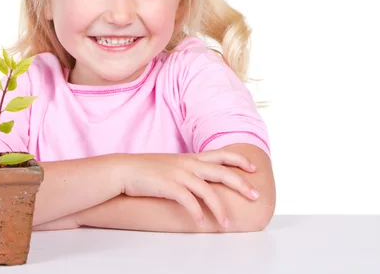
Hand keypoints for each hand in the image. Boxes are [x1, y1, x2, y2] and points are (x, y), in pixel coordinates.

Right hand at [118, 149, 258, 227]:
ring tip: (227, 223)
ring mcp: (179, 174)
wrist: (124, 170)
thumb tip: (201, 181)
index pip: (221, 154)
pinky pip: (188, 201)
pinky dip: (197, 214)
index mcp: (191, 158)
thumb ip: (187, 170)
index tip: (253, 168)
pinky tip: (201, 224)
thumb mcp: (171, 165)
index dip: (239, 160)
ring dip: (220, 209)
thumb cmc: (146, 170)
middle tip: (255, 195)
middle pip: (222, 172)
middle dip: (241, 184)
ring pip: (208, 191)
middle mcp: (188, 163)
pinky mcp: (168, 186)